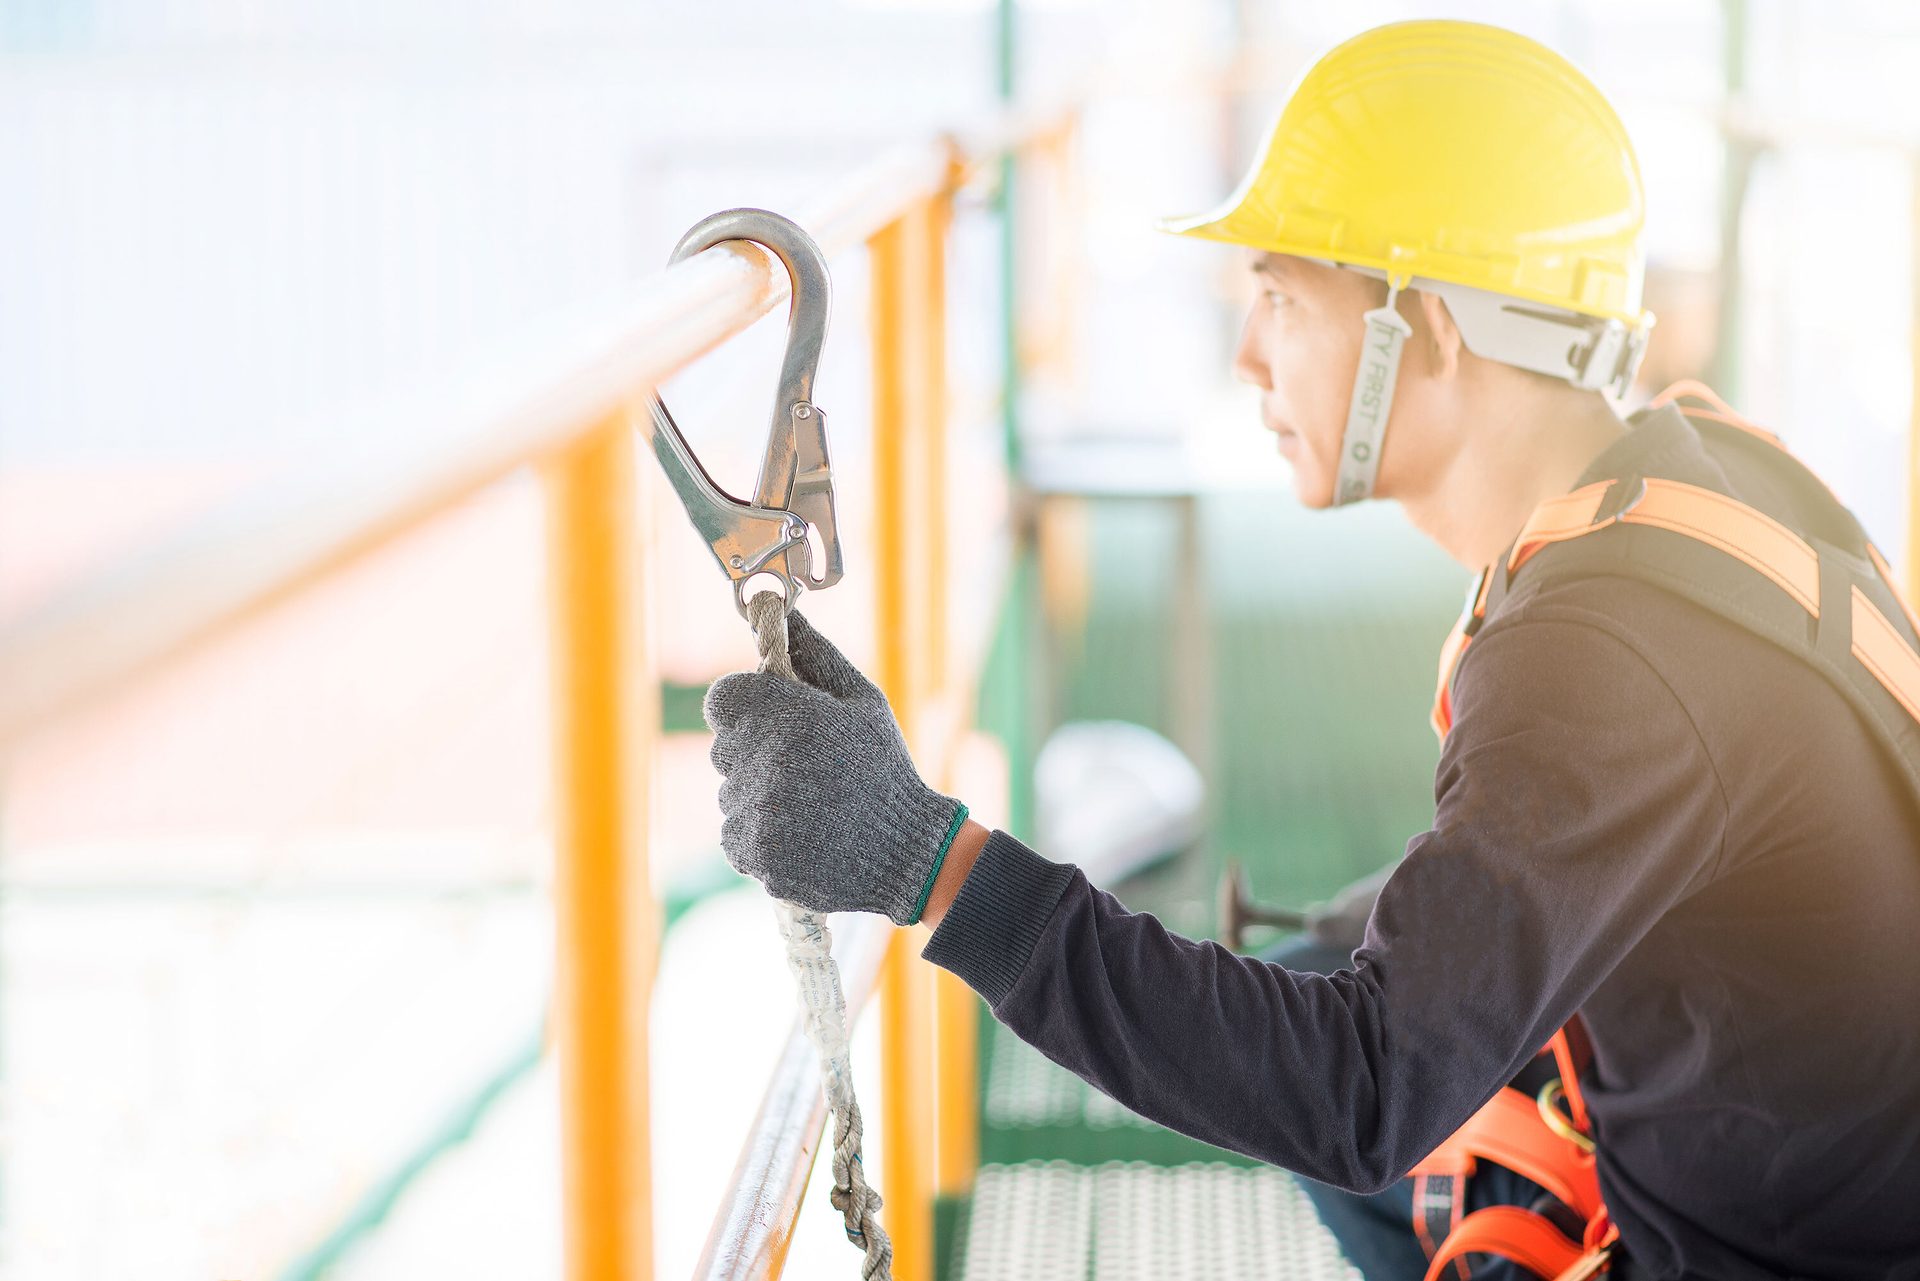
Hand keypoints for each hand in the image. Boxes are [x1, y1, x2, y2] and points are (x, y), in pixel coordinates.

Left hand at [702, 608, 966, 924]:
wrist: (905, 851)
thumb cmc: (885, 768)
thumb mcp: (864, 702)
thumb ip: (818, 656)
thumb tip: (787, 614)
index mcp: (792, 717)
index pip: (724, 698)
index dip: (743, 705)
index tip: (768, 717)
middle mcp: (767, 762)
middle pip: (725, 746)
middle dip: (755, 750)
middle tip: (803, 765)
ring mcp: (758, 812)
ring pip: (730, 793)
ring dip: (758, 795)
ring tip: (810, 804)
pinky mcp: (753, 853)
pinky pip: (733, 833)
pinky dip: (758, 834)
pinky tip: (800, 832)